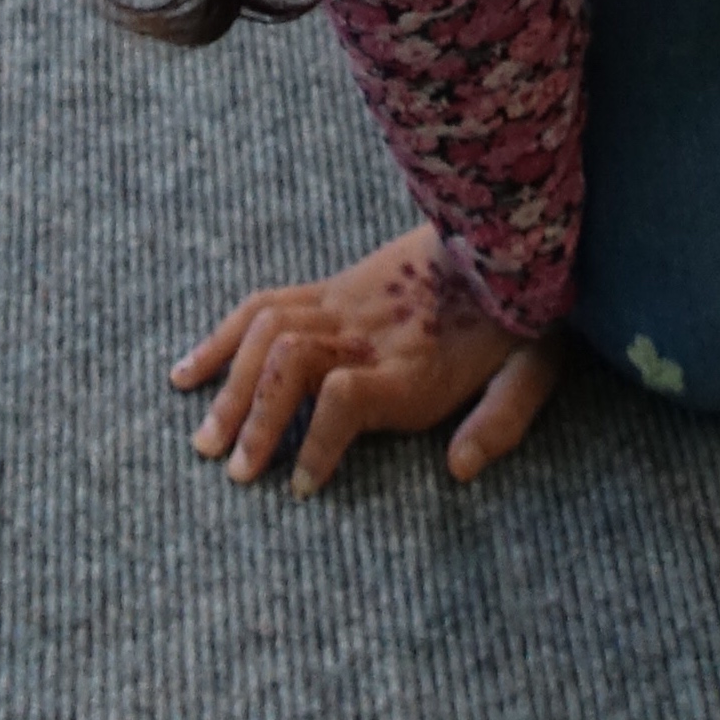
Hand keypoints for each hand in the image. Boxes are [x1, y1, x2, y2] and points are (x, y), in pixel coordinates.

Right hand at [170, 226, 559, 498]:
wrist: (509, 233)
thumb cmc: (520, 317)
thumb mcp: (533, 371)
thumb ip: (501, 421)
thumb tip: (459, 471)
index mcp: (414, 362)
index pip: (347, 399)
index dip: (317, 444)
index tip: (302, 486)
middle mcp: (369, 331)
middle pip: (293, 365)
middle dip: (257, 422)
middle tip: (236, 473)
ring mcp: (343, 303)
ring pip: (266, 335)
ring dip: (230, 388)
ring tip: (205, 441)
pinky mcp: (330, 287)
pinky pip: (262, 307)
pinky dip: (220, 339)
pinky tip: (187, 373)